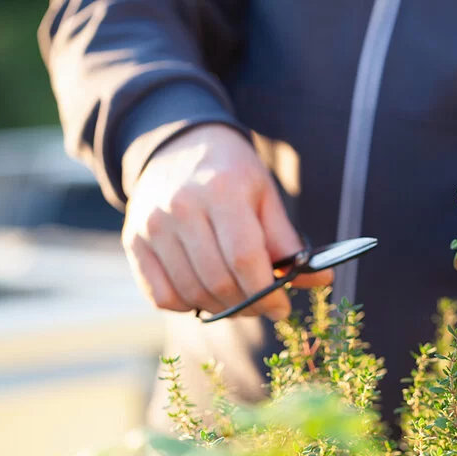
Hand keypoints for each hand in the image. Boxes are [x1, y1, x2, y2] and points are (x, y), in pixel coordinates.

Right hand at [122, 124, 331, 320]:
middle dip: (249, 305)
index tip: (282, 308)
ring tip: (239, 300)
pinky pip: (162, 296)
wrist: (177, 145)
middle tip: (264, 306)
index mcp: (222, 191)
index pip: (245, 259)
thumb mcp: (265, 195)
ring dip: (221, 309)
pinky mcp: (133, 242)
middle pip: (218, 282)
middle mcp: (181, 207)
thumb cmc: (231, 173)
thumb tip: (322, 278)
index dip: (267, 293)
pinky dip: (188, 305)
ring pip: (191, 293)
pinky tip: (205, 293)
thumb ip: (288, 240)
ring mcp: (152, 226)